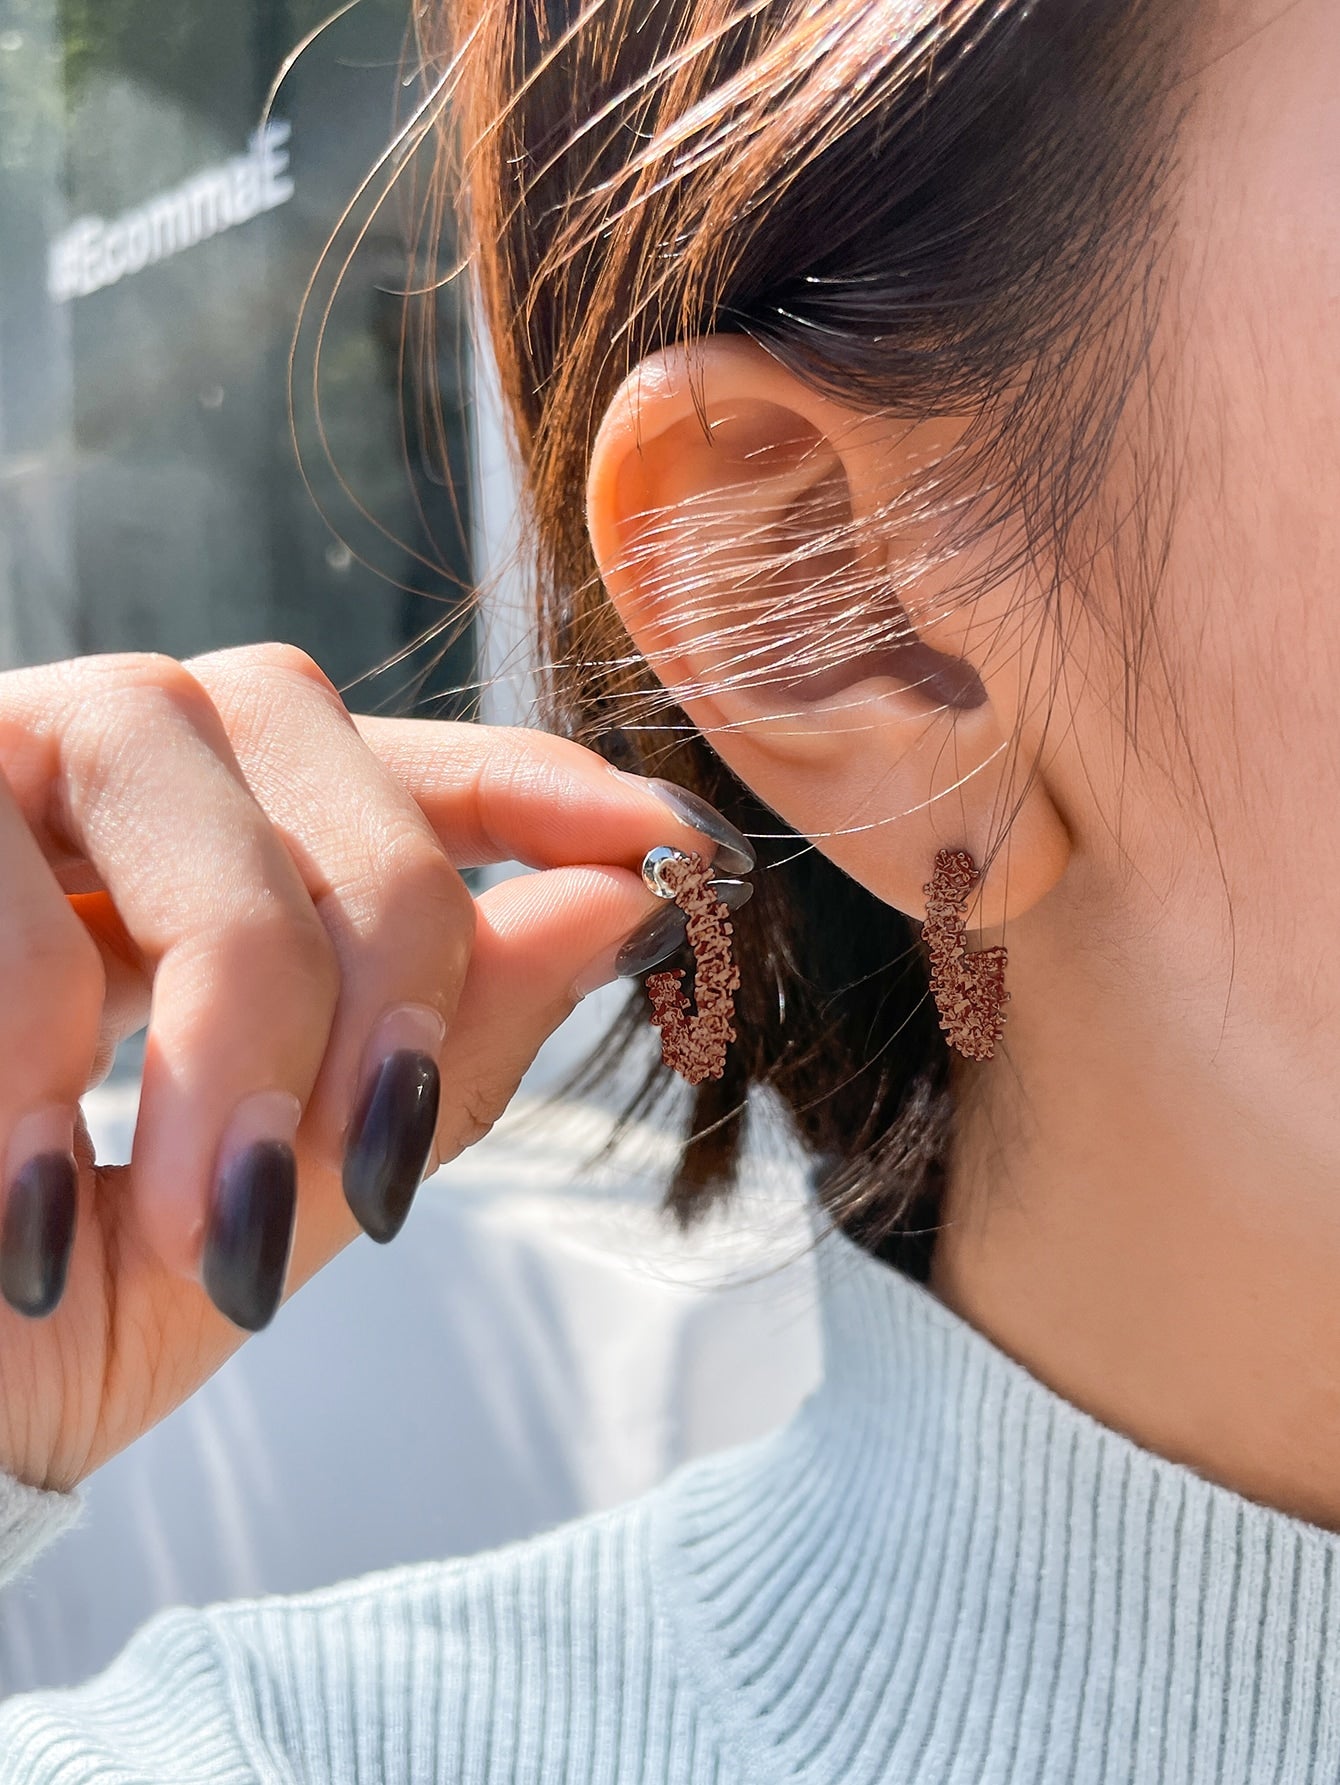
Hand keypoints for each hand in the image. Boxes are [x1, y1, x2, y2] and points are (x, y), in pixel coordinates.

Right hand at [0, 644, 752, 1492]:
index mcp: (184, 862)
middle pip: (296, 721)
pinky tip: (37, 1217)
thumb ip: (427, 1061)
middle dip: (384, 940)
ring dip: (235, 991)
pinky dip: (36, 1045)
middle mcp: (70, 774)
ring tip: (212, 1222)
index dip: (527, 777)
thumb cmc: (17, 1319)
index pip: (376, 762)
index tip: (663, 843)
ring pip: (163, 742)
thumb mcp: (258, 1206)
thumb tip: (614, 908)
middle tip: (380, 1168)